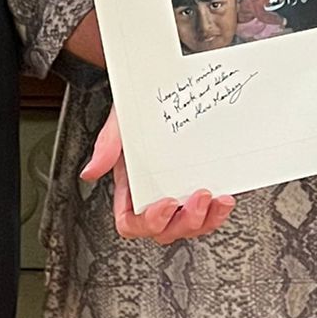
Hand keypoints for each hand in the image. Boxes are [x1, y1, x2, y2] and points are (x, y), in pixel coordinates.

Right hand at [81, 107, 235, 244]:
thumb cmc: (138, 108)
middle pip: (164, 231)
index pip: (130, 222)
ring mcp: (178, 191)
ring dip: (206, 221)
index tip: (166, 203)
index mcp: (130, 187)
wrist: (163, 86)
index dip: (148, 221)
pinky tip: (226, 197)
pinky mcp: (199, 184)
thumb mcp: (120, 121)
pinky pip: (208, 212)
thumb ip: (107, 145)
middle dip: (184, 222)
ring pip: (189, 226)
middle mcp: (153, 194)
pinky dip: (218, 211)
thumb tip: (90, 172)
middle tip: (199, 197)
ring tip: (219, 201)